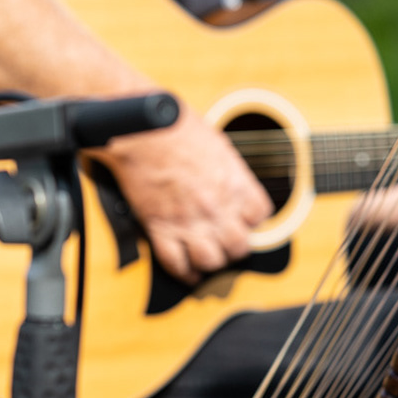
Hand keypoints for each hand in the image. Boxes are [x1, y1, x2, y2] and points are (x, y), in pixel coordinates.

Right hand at [102, 104, 272, 283]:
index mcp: (233, 182)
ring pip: (211, 261)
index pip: (260, 215)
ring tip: (207, 256)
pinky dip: (183, 272)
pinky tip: (187, 271)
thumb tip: (230, 181)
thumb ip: (228, 169)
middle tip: (227, 241)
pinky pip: (176, 263)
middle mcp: (215, 206)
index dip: (253, 219)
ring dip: (211, 261)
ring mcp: (187, 219)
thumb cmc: (173, 125)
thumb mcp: (216, 142)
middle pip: (239, 246)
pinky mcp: (159, 227)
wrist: (137, 129)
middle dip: (235, 246)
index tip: (244, 217)